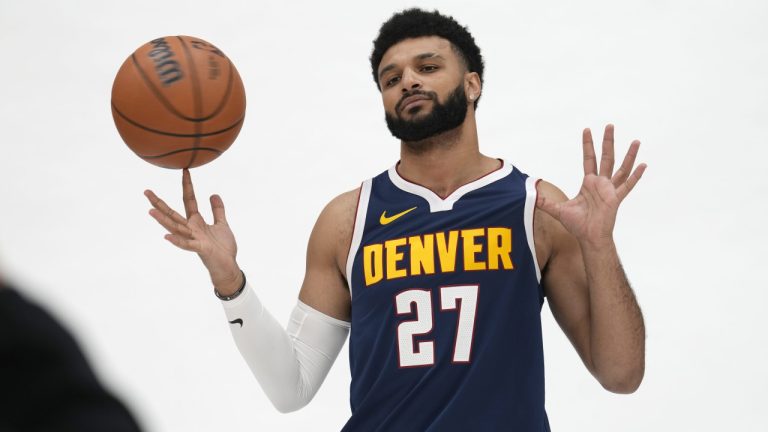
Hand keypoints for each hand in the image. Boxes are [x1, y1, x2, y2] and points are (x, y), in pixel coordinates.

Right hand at [145, 169, 242, 294]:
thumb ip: (217, 210)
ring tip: (150, 211)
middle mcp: (191, 229)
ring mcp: (193, 239)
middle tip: (146, 191)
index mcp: (196, 222)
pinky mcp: (199, 248)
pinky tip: (166, 236)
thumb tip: (213, 194)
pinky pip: (186, 244)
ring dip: (163, 220)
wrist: (228, 266)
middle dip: (159, 203)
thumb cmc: (223, 247)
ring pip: (175, 227)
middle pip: (173, 213)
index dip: (187, 185)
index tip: (185, 170)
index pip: (189, 200)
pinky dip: (177, 240)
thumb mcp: (222, 224)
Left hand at [536, 124, 646, 246]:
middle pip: (606, 157)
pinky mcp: (616, 198)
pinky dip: (636, 176)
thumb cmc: (577, 225)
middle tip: (610, 125)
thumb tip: (532, 196)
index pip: (589, 159)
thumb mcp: (558, 210)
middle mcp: (600, 183)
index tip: (587, 130)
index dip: (588, 145)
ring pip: (621, 168)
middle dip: (607, 141)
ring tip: (636, 141)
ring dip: (628, 155)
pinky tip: (644, 165)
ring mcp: (610, 190)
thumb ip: (546, 202)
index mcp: (588, 183)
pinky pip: (627, 185)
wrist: (588, 237)